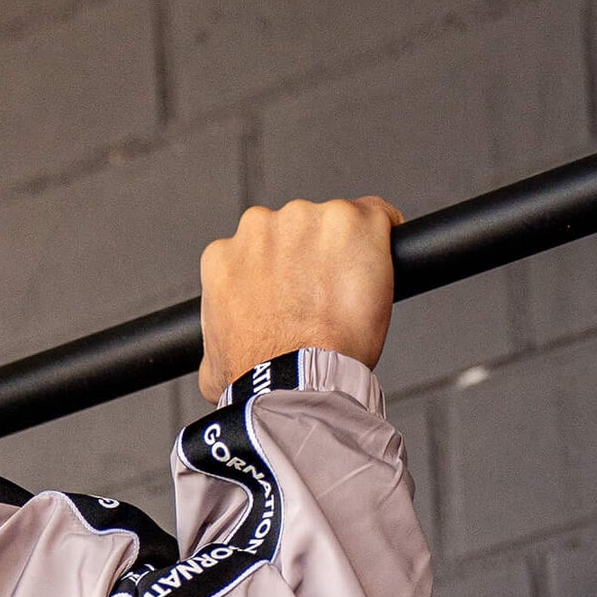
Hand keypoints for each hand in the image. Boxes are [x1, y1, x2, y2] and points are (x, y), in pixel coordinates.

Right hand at [198, 196, 402, 402]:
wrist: (294, 379)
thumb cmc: (257, 374)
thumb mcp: (213, 361)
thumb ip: (216, 340)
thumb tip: (221, 353)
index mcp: (224, 256)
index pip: (258, 250)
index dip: (281, 272)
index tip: (295, 293)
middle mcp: (259, 228)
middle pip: (296, 230)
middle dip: (310, 257)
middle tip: (323, 297)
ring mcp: (305, 218)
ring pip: (334, 224)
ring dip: (344, 250)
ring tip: (349, 293)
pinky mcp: (349, 221)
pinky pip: (377, 216)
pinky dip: (384, 237)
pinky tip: (383, 266)